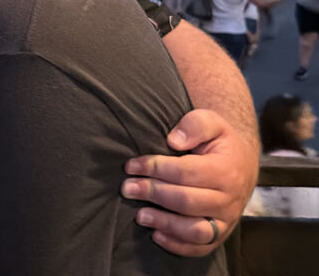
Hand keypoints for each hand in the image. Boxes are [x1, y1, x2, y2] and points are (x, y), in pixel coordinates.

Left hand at [122, 108, 258, 256]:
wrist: (241, 162)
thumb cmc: (218, 141)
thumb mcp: (211, 121)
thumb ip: (194, 125)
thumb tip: (174, 140)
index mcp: (226, 170)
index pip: (185, 172)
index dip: (155, 168)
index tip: (131, 166)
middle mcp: (229, 199)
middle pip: (187, 201)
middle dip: (153, 194)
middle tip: (127, 188)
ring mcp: (226, 220)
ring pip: (195, 230)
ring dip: (165, 223)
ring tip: (140, 215)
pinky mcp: (220, 234)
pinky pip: (201, 247)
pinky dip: (178, 245)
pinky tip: (156, 235)